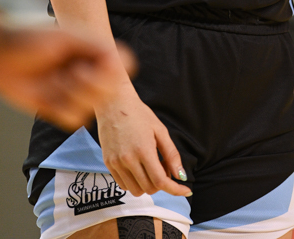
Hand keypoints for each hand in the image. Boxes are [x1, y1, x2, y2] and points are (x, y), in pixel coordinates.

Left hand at [0, 26, 135, 130]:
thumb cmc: (29, 36)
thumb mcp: (65, 37)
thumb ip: (94, 48)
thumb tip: (120, 63)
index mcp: (91, 51)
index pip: (122, 65)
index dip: (115, 71)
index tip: (100, 64)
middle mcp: (84, 71)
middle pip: (109, 91)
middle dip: (92, 85)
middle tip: (73, 71)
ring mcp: (69, 91)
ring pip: (91, 108)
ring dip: (74, 96)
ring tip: (55, 79)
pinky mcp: (53, 108)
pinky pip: (71, 119)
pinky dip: (62, 110)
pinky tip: (46, 95)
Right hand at [96, 84, 192, 198]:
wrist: (113, 103)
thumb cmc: (139, 113)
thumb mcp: (160, 130)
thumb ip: (171, 154)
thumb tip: (181, 176)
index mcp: (143, 150)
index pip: (161, 181)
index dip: (175, 189)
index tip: (186, 190)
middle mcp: (128, 160)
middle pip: (149, 188)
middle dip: (161, 183)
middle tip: (164, 166)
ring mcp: (116, 163)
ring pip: (136, 190)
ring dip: (147, 184)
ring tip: (150, 165)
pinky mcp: (107, 163)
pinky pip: (123, 184)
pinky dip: (134, 182)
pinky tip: (138, 167)